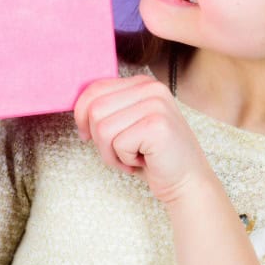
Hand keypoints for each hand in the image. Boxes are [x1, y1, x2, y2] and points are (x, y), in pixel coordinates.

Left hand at [73, 74, 213, 204]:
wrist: (187, 181)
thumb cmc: (153, 156)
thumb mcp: (128, 125)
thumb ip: (109, 109)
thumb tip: (76, 108)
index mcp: (142, 83)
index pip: (94, 89)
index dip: (82, 116)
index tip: (88, 135)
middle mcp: (151, 88)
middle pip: (94, 109)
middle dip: (99, 139)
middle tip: (120, 152)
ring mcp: (156, 105)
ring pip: (103, 128)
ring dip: (110, 152)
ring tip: (131, 157)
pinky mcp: (157, 126)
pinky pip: (117, 144)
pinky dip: (124, 160)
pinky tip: (144, 161)